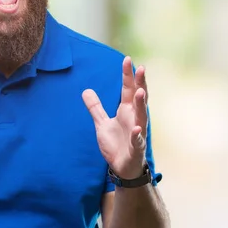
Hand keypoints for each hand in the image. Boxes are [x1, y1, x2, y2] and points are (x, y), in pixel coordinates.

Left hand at [83, 56, 148, 179]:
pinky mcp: (136, 147)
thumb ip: (96, 107)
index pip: (128, 89)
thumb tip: (86, 90)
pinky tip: (137, 128)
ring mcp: (137, 132)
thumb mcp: (102, 124)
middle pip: (139, 98)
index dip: (128, 76)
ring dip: (141, 104)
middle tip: (141, 68)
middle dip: (140, 83)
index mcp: (127, 111)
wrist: (123, 168)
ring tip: (140, 92)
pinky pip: (137, 140)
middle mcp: (135, 118)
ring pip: (141, 116)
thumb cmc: (116, 144)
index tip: (127, 60)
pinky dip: (137, 134)